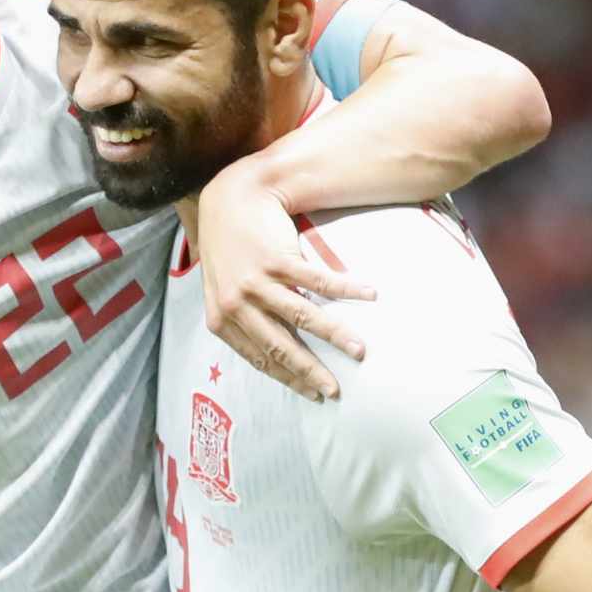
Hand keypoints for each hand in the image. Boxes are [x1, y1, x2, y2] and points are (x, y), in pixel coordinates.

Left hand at [197, 167, 374, 401]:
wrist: (231, 198)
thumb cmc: (229, 247)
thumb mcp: (224, 288)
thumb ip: (243, 318)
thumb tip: (275, 351)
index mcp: (222, 317)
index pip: (260, 357)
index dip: (289, 377)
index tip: (312, 393)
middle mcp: (237, 303)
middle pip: (281, 346)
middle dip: (311, 371)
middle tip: (335, 390)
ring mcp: (257, 281)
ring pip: (303, 317)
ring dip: (336, 336)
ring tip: (360, 351)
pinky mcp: (277, 258)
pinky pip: (318, 281)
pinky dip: (347, 290)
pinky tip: (369, 295)